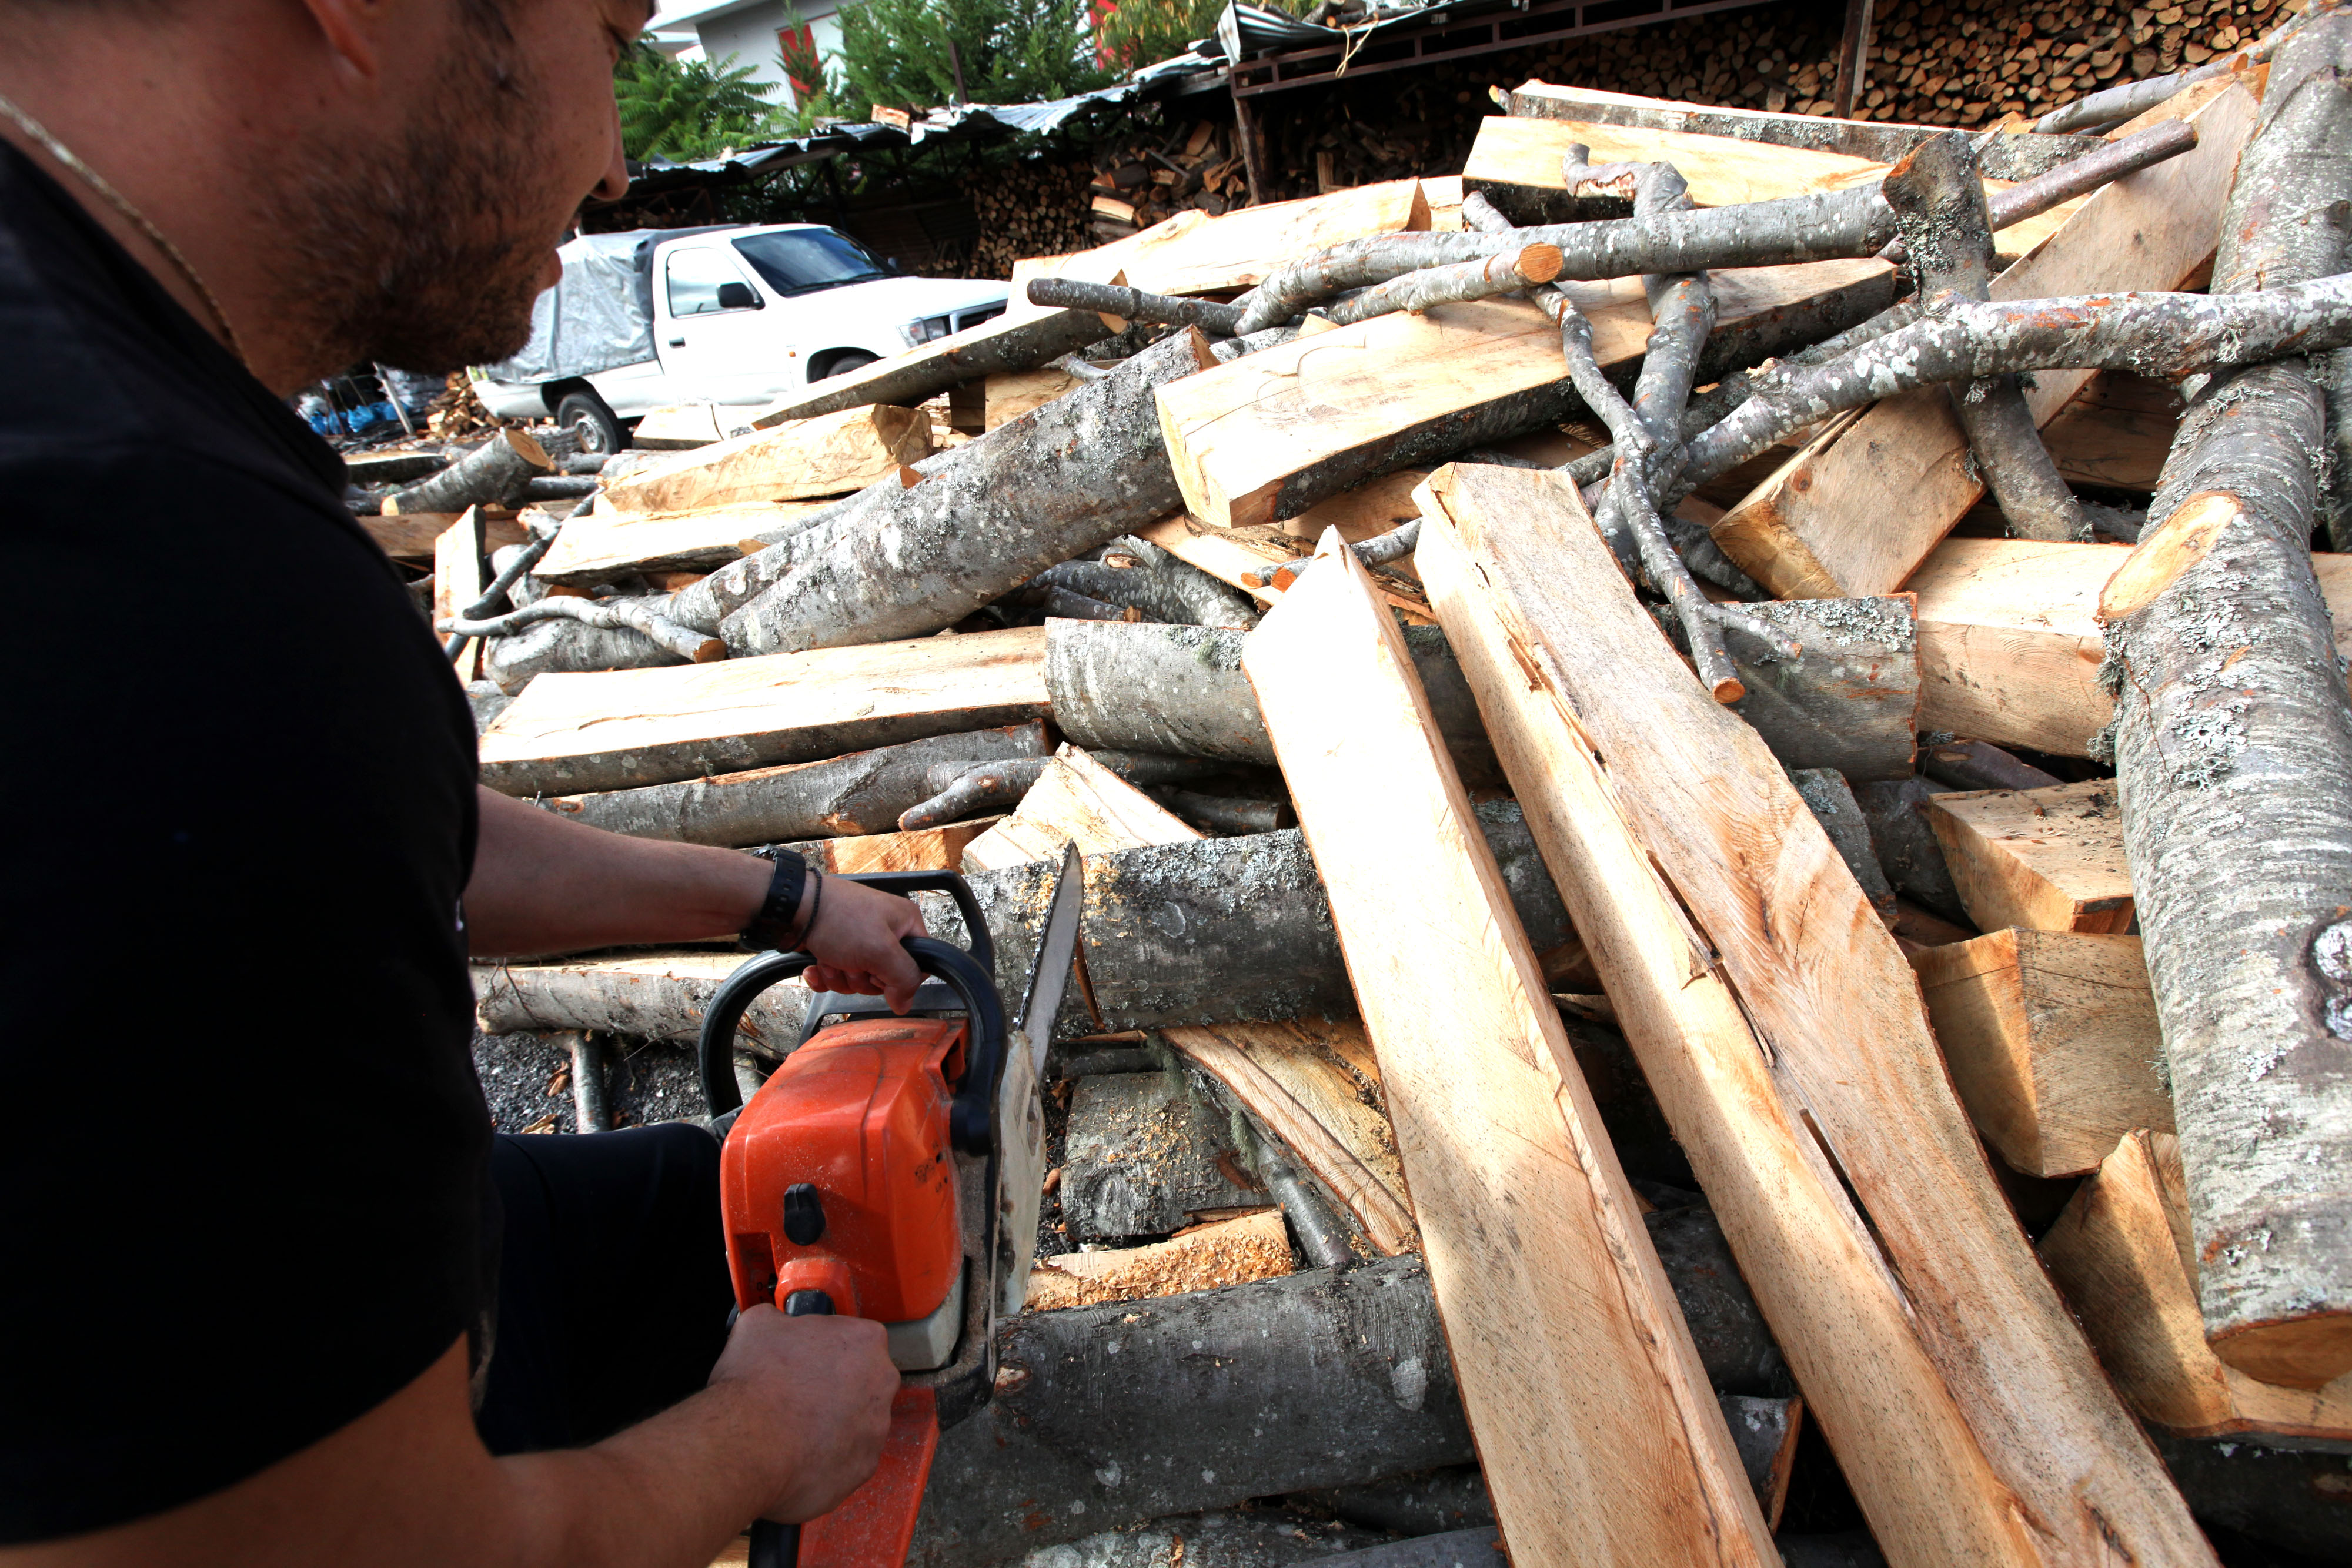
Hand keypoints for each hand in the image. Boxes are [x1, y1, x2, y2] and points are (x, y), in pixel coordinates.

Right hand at [709, 1305, 899, 1522]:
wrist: (747, 1445)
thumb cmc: (756, 1385)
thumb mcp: (758, 1324)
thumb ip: (780, 1319)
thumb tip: (777, 1324)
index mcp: (865, 1341)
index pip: (854, 1338)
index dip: (824, 1348)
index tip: (805, 1359)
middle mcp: (882, 1384)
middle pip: (862, 1381)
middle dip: (834, 1387)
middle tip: (798, 1394)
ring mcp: (875, 1430)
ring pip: (857, 1422)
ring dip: (832, 1424)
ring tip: (793, 1427)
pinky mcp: (863, 1468)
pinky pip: (847, 1458)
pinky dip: (827, 1458)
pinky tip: (798, 1453)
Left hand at [801, 876, 928, 1012]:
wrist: (795, 907)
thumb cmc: (838, 918)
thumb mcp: (880, 950)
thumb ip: (902, 978)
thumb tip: (906, 1003)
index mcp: (905, 923)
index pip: (917, 965)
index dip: (898, 978)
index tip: (879, 973)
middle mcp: (884, 930)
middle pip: (883, 977)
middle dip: (861, 978)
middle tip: (851, 962)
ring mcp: (858, 939)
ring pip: (858, 979)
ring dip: (840, 976)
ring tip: (831, 957)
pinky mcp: (836, 947)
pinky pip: (838, 975)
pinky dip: (825, 974)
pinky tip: (816, 964)